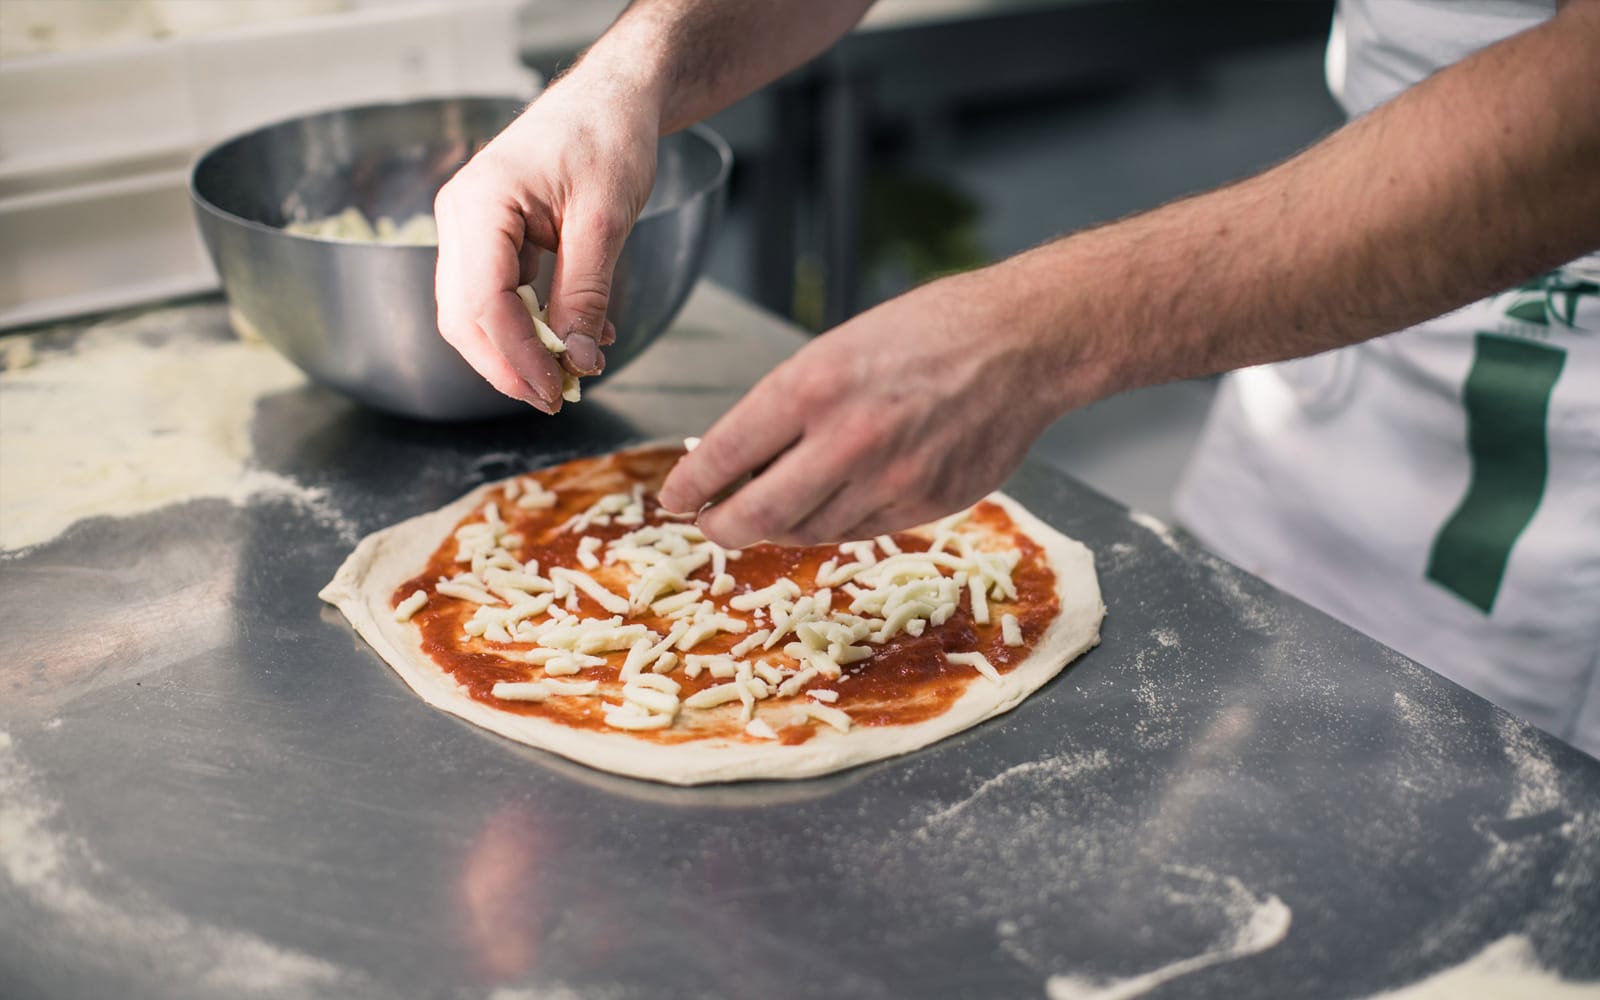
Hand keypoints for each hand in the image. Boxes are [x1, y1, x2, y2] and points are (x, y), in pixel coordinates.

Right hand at [434, 72, 659, 412]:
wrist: (610, 97)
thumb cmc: (607, 138)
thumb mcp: (605, 220)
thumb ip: (585, 292)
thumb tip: (575, 360)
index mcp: (481, 203)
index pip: (483, 303)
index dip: (517, 357)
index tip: (555, 392)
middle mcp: (461, 217)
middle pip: (464, 317)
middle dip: (508, 365)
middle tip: (556, 399)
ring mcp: (470, 228)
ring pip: (476, 312)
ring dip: (520, 350)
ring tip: (571, 374)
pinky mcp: (489, 238)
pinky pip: (499, 295)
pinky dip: (533, 325)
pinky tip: (578, 337)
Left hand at [657, 266, 1071, 547]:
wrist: (1022, 345)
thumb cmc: (929, 332)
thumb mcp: (839, 348)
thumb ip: (787, 406)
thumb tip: (735, 458)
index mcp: (814, 385)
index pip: (727, 455)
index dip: (690, 485)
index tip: (674, 497)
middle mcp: (847, 440)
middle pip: (757, 515)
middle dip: (721, 526)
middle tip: (709, 524)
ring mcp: (889, 481)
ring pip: (806, 531)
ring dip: (776, 527)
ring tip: (766, 511)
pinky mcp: (923, 506)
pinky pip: (857, 531)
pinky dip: (830, 523)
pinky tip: (827, 503)